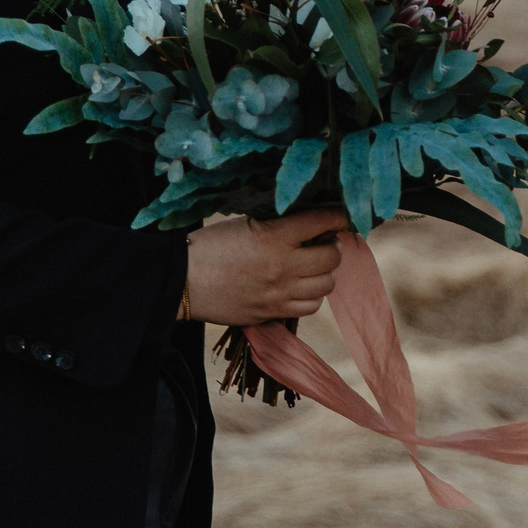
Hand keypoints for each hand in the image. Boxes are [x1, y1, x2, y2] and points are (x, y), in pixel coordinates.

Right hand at [183, 209, 348, 325]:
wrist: (183, 281)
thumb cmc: (210, 246)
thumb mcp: (246, 223)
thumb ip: (279, 224)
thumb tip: (310, 221)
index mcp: (274, 236)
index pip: (323, 221)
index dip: (340, 215)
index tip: (344, 214)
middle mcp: (283, 266)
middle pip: (332, 257)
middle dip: (334, 245)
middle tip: (325, 239)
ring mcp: (279, 293)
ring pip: (326, 284)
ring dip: (326, 271)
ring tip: (314, 263)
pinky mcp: (273, 313)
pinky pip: (310, 307)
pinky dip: (313, 295)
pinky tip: (302, 284)